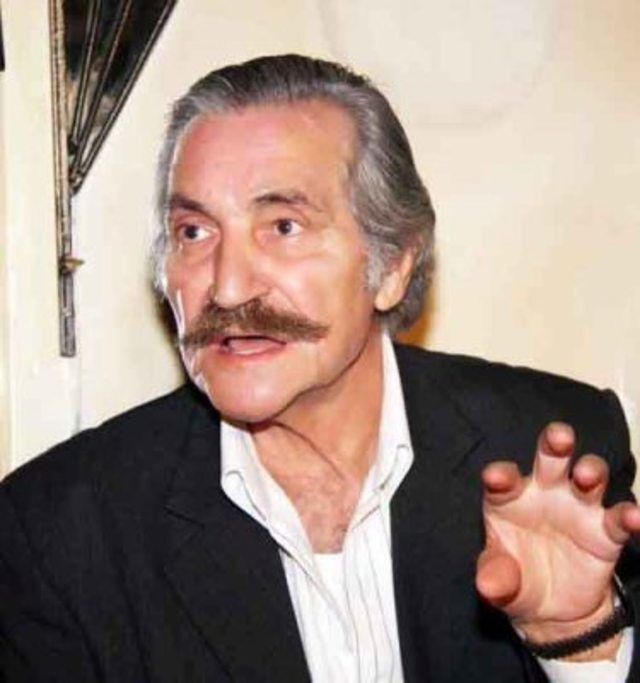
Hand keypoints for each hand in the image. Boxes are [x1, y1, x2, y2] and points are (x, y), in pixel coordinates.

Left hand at [476, 422, 639, 656]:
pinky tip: (634, 517)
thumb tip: (488, 585)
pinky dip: (629, 516)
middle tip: (559, 436)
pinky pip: (619, 519)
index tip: (495, 478)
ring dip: (591, 471)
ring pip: (589, 477)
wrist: (551, 609)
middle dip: (555, 442)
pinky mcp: (606, 532)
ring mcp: (578, 508)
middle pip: (551, 458)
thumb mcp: (499, 582)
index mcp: (509, 497)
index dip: (499, 475)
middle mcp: (544, 493)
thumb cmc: (515, 578)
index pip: (503, 478)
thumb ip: (495, 576)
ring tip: (587, 476)